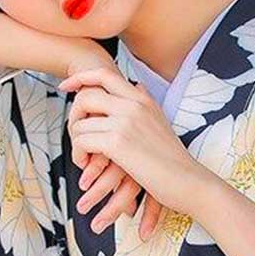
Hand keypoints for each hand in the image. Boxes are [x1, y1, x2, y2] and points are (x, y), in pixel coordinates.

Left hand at [61, 66, 205, 238]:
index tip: (66, 87)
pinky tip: (86, 166)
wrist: (188, 181)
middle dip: (73, 115)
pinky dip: (79, 154)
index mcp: (142, 98)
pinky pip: (82, 140)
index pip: (104, 74)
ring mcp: (125, 122)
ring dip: (76, 141)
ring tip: (83, 157)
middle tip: (75, 134)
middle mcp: (133, 104)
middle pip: (86, 95)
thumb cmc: (175, 159)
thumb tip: (136, 86)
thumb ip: (146, 103)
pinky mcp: (117, 142)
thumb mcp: (161, 122)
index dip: (80, 77)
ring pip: (81, 122)